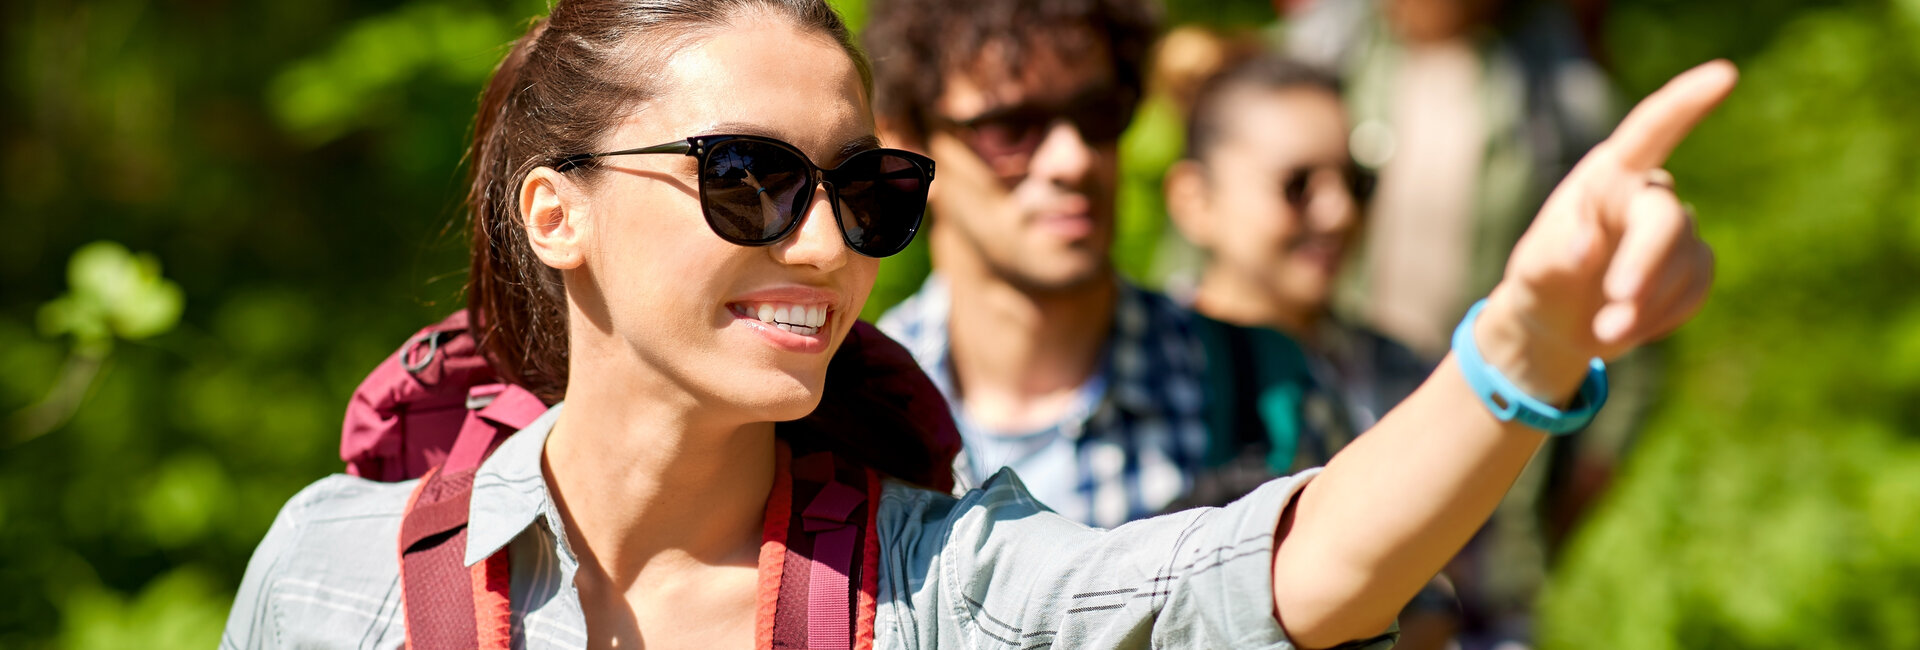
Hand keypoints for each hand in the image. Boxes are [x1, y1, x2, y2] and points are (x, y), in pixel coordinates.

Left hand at [1477, 60, 1738, 399]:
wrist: (1556, 323)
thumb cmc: (1542, 281)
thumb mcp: (1534, 269)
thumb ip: (1555, 254)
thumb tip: (1585, 247)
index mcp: (1607, 176)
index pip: (1649, 131)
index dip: (1686, 103)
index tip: (1723, 76)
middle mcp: (1647, 193)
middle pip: (1666, 220)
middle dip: (1644, 266)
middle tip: (1615, 308)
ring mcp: (1678, 228)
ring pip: (1683, 264)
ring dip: (1644, 306)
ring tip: (1603, 331)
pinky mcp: (1695, 264)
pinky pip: (1695, 290)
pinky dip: (1661, 317)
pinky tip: (1630, 326)